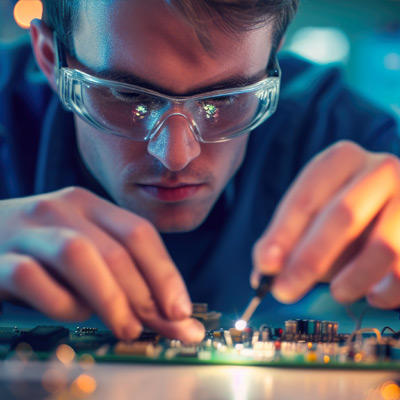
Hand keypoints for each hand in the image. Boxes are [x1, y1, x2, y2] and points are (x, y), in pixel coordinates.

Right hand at [0, 187, 204, 341]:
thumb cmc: (42, 251)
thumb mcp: (84, 250)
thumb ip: (120, 276)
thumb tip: (169, 315)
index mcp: (89, 204)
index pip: (140, 233)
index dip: (166, 274)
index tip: (182, 310)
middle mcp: (61, 209)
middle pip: (117, 249)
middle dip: (147, 294)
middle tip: (163, 327)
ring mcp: (27, 230)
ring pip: (80, 255)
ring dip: (111, 298)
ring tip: (127, 328)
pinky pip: (34, 280)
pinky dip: (61, 304)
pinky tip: (71, 313)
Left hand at [252, 140, 399, 308]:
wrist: (396, 206)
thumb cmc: (347, 212)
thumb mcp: (313, 214)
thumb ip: (286, 240)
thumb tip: (262, 274)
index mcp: (341, 159)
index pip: (306, 198)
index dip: (283, 234)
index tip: (265, 265)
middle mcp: (380, 169)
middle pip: (342, 217)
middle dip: (310, 260)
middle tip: (285, 291)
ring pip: (382, 246)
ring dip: (352, 280)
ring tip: (338, 293)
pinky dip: (386, 291)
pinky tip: (373, 295)